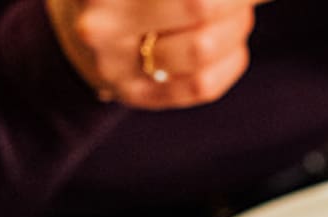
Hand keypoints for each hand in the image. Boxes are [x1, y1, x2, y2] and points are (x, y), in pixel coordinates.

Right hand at [45, 0, 268, 107]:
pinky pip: (203, 86)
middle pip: (201, 6)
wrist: (89, 29)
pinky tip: (232, 46)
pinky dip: (231, 60)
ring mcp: (119, 68)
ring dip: (236, 26)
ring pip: (204, 49)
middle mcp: (103, 25)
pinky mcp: (139, 97)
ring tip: (238, 14)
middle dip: (235, 0)